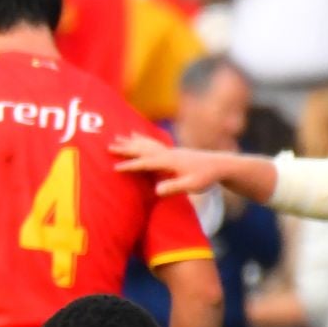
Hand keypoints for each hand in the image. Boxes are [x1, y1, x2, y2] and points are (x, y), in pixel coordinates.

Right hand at [110, 133, 229, 195]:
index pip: (145, 163)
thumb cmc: (206, 178)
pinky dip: (142, 138)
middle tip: (108, 146)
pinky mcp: (172, 151)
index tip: (114, 168)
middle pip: (142, 150)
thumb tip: (156, 191)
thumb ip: (174, 188)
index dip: (130, 166)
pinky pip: (153, 143)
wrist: (220, 165)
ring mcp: (170, 150)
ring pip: (146, 144)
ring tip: (117, 136)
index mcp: (169, 162)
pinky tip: (137, 136)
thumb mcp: (192, 186)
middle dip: (125, 149)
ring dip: (131, 141)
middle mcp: (167, 153)